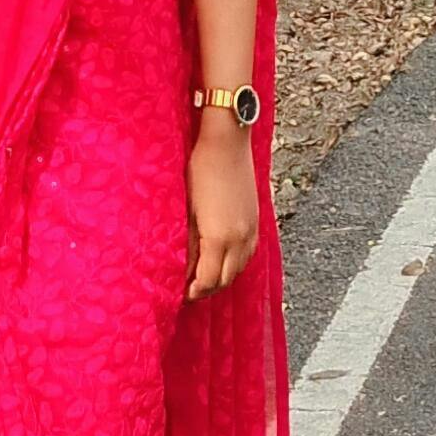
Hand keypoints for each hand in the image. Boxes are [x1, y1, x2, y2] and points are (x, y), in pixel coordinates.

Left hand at [184, 118, 259, 300]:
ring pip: (238, 269)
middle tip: (188, 290)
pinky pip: (248, 254)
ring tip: (203, 276)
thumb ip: (188, 243)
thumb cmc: (201, 170)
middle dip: (206, 290)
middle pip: (225, 280)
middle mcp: (240, 238)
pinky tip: (222, 258)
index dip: (193, 292)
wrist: (228, 142)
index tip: (180, 294)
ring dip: (221, 277)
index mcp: (219, 237)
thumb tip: (184, 268)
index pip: (207, 280)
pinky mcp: (256, 221)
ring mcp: (251, 230)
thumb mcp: (187, 210)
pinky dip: (234, 263)